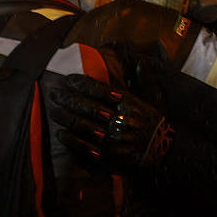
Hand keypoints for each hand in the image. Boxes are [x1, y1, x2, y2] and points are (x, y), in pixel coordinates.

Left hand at [49, 74, 174, 170]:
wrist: (162, 148)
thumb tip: (141, 62)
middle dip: (67, 99)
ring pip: (81, 126)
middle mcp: (119, 119)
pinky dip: (70, 139)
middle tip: (54, 94)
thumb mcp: (154, 97)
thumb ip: (146, 79)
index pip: (99, 89)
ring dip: (65, 118)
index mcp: (129, 103)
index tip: (68, 79)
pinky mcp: (108, 154)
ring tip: (54, 111)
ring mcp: (112, 137)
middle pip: (86, 106)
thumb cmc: (155, 121)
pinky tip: (61, 134)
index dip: (81, 83)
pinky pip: (83, 146)